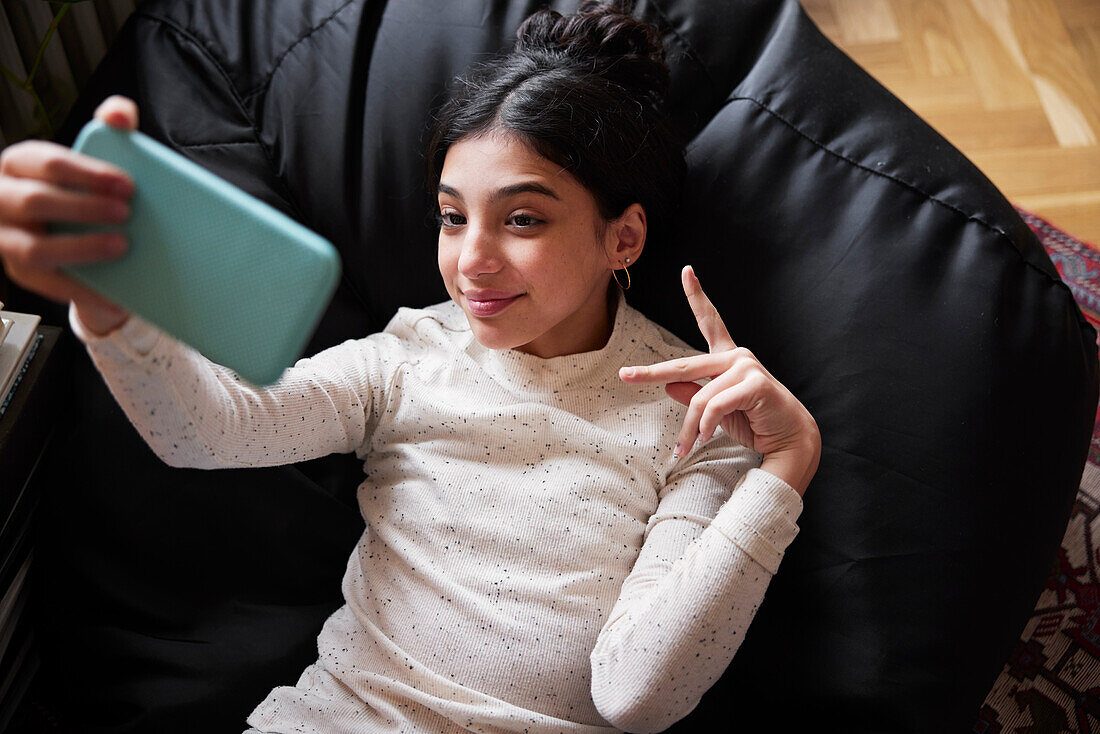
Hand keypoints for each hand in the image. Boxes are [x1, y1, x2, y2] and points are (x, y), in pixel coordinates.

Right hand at [0, 95, 138, 335]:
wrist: (72, 233)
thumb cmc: (81, 188)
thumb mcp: (94, 159)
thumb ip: (110, 129)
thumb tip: (119, 114)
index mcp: (20, 163)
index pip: (48, 163)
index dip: (88, 173)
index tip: (127, 185)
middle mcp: (2, 198)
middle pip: (36, 202)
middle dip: (83, 209)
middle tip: (127, 214)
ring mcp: (5, 238)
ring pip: (34, 249)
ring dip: (80, 249)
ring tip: (122, 247)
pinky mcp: (18, 272)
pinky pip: (47, 285)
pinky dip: (83, 291)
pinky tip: (115, 296)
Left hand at [619, 265, 820, 494]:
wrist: (789, 439)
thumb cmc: (754, 422)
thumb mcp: (716, 411)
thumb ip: (694, 396)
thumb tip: (668, 384)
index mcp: (727, 358)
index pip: (710, 321)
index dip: (697, 295)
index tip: (687, 271)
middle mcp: (737, 356)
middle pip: (684, 365)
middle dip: (650, 373)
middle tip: (624, 375)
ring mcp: (747, 367)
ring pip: (700, 398)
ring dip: (689, 429)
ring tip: (684, 448)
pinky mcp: (755, 384)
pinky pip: (714, 406)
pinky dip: (705, 426)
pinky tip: (704, 440)